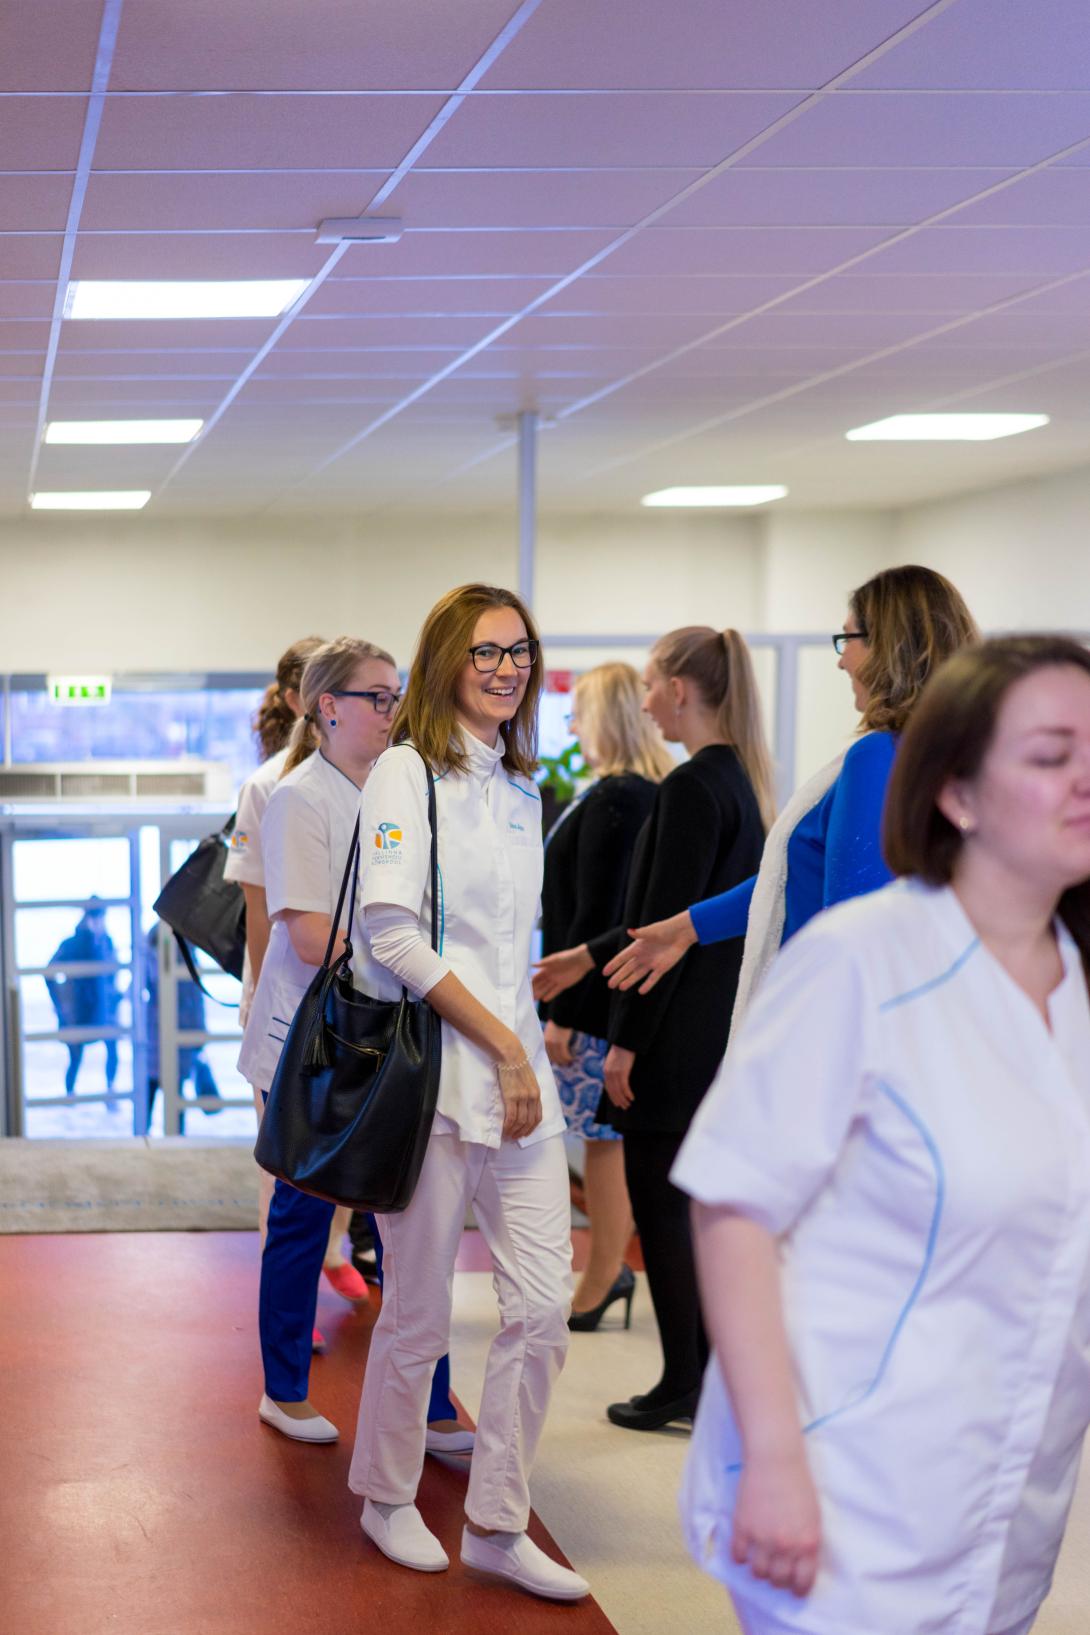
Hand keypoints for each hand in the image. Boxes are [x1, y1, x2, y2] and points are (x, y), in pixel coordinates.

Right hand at [495, 1051, 543, 1140]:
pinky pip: (511, 1117)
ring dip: (514, 1131)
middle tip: (514, 1138)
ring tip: (508, 1136)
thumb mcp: (529, 1080)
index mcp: (537, 1094)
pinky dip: (508, 1126)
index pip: (538, 1117)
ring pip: (520, 1121)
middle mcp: (532, 1097)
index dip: (531, 1128)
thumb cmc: (517, 1065)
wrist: (511, 1055)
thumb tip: (525, 1104)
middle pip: (529, 1122)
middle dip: (522, 1132)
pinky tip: (504, 1130)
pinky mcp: (511, 1096)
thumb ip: (529, 1091)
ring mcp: (522, 1097)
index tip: (525, 1133)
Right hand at [532, 944, 592, 1002]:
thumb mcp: (555, 959)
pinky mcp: (563, 985)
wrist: (581, 960)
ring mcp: (556, 980)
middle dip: (534, 990)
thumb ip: (544, 963)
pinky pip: (555, 991)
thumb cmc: (567, 957)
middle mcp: (550, 975)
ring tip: (533, 1000)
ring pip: (546, 989)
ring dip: (540, 994)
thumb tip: (531, 964)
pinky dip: (550, 995)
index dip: (530, 982)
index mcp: (547, 968)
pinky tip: (544, 1000)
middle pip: (540, 984)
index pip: (536, 977)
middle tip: (527, 996)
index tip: (524, 987)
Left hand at [543, 1021, 574, 1066]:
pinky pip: (565, 1055)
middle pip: (553, 1058)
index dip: (553, 1060)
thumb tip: (556, 1047)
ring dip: (565, 1061)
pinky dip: (568, 1058)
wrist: (560, 1017)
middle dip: (559, 1062)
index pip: (547, 1055)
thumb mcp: (551, 1032)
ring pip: (559, 1058)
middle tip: (564, 1064)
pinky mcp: (561, 1044)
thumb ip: (551, 1040)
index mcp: (545, 1042)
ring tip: (569, 1061)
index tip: (557, 1062)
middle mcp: (548, 1045)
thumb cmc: (557, 1023)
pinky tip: (572, 1058)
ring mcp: (554, 1045)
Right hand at [602, 912, 696, 993]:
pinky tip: (641, 991)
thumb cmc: (665, 929)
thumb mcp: (652, 931)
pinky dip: (647, 985)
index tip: (604, 973)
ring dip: (630, 981)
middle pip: (628, 968)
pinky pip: (653, 979)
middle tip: (610, 985)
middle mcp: (642, 956)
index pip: (622, 958)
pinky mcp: (661, 968)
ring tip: (621, 988)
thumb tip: (629, 931)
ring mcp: (651, 963)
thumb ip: (640, 933)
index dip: (613, 965)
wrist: (681, 933)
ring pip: (638, 975)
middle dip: (619, 976)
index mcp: (637, 947)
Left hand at [603, 1045, 635, 1108]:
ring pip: (618, 1091)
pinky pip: (624, 1087)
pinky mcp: (622, 1072)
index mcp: (606, 1071)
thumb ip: (615, 1069)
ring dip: (623, 1099)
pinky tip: (632, 1098)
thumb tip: (619, 1077)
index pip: (608, 1088)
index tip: (616, 1103)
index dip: (612, 1096)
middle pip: (612, 1091)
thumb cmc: (622, 1050)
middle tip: (624, 1107)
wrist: (624, 1041)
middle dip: (618, 1100)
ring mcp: (615, 1073)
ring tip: (628, 1105)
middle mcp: (608, 1073)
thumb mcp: (615, 1060)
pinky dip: (628, 1094)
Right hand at [731, 1447, 820, 1598]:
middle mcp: (786, 1546)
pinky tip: (745, 1548)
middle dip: (778, 1578)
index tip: (794, 1586)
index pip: (803, 1583)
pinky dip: (740, 1556)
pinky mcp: (742, 1527)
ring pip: (758, 1573)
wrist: (776, 1459)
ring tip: (760, 1558)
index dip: (798, 1588)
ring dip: (759, 1568)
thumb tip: (799, 1565)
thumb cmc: (799, 1484)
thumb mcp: (814, 1518)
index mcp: (807, 1544)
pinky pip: (738, 1556)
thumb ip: (808, 1544)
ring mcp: (762, 1538)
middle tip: (776, 1568)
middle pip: (778, 1581)